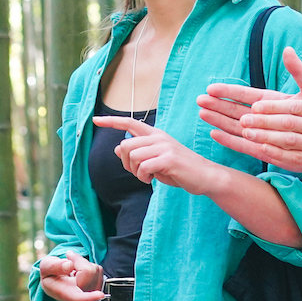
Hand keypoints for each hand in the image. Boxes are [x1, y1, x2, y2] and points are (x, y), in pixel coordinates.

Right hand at [36, 253, 103, 300]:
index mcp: (64, 293)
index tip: (100, 295)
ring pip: (95, 270)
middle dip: (78, 261)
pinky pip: (99, 270)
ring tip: (72, 267)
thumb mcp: (45, 266)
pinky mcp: (97, 287)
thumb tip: (69, 265)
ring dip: (83, 263)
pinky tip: (80, 270)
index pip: (78, 298)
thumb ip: (54, 266)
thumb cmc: (50, 274)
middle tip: (67, 260)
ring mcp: (90, 293)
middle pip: (88, 272)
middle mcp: (79, 296)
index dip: (89, 297)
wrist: (54, 279)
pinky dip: (90, 265)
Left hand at [91, 115, 227, 197]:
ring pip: (132, 156)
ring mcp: (164, 146)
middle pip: (125, 145)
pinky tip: (151, 180)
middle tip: (138, 173)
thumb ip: (138, 154)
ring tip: (147, 177)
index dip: (111, 121)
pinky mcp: (168, 158)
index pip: (130, 123)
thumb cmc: (180, 170)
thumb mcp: (156, 161)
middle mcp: (159, 137)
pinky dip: (143, 177)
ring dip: (135, 172)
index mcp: (155, 134)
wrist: (205, 176)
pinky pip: (143, 167)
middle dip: (125, 163)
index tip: (95, 120)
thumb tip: (117, 149)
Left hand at [198, 47, 301, 184]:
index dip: (274, 106)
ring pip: (290, 141)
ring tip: (247, 134)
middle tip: (243, 119)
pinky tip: (263, 152)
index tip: (255, 105)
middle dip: (264, 120)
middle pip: (289, 122)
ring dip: (266, 137)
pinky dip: (278, 156)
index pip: (297, 106)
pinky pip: (297, 161)